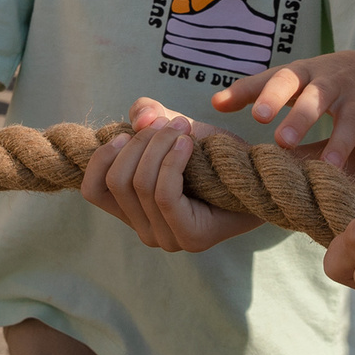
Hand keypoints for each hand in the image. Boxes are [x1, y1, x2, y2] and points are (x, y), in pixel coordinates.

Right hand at [81, 101, 262, 251]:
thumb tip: (138, 119)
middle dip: (139, 142)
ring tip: (184, 128)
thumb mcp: (173, 128)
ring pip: (140, 184)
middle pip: (117, 180)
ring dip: (160, 145)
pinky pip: (164, 193)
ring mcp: (167, 238)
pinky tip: (189, 144)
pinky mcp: (190, 237)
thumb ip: (149, 115)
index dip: (101, 157)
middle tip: (170, 122)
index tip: (125, 132)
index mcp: (134, 211)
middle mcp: (145, 231)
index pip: (93, 191)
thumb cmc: (215, 156)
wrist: (260, 178)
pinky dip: (173, 161)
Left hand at [215, 51, 354, 174]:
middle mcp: (330, 84)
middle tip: (283, 142)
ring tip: (330, 167)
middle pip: (315, 99)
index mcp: (303, 75)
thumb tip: (213, 103)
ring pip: (351, 120)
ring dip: (341, 142)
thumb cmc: (316, 79)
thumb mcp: (287, 78)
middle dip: (301, 119)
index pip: (283, 81)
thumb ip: (252, 90)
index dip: (270, 96)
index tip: (257, 116)